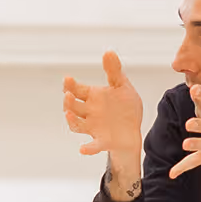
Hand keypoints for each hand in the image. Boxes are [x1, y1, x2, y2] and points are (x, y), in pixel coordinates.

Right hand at [63, 52, 144, 195]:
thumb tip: (108, 51)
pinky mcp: (102, 141)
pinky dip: (87, 148)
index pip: (77, 90)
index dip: (70, 85)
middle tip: (68, 95)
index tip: (67, 80)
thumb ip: (114, 71)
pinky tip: (83, 150)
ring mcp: (93, 127)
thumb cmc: (124, 108)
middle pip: (72, 106)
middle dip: (68, 101)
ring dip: (71, 120)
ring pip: (76, 124)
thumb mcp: (122, 87)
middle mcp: (89, 112)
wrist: (133, 130)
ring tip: (69, 115)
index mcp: (92, 97)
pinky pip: (92, 146)